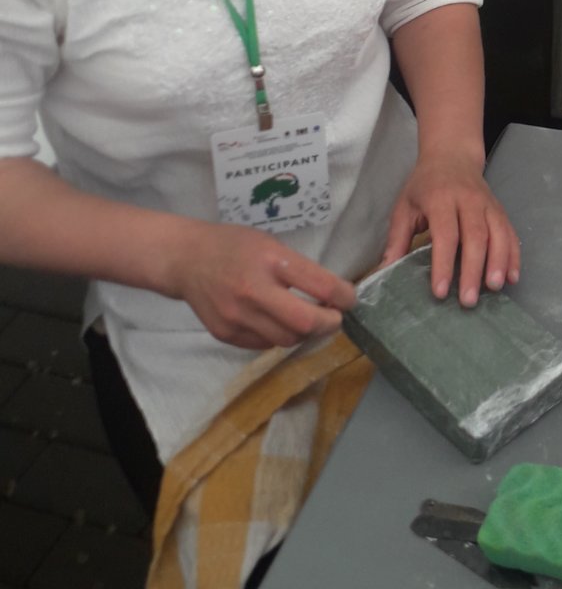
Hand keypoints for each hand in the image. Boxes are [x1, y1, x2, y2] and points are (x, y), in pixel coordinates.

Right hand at [169, 223, 357, 350]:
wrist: (185, 260)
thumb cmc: (233, 246)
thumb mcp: (270, 243)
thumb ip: (298, 268)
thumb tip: (332, 293)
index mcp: (270, 260)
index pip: (320, 286)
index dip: (344, 296)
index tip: (349, 298)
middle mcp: (253, 291)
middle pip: (305, 323)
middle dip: (329, 323)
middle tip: (334, 317)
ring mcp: (237, 316)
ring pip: (287, 339)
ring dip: (305, 332)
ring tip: (308, 320)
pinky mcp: (226, 334)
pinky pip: (265, 345)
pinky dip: (279, 336)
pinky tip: (278, 323)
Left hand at [381, 150, 520, 306]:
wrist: (452, 156)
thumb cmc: (424, 185)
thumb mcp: (404, 207)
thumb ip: (397, 239)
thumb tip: (385, 272)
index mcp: (440, 198)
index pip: (445, 234)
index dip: (443, 263)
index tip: (440, 291)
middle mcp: (468, 200)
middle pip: (476, 236)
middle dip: (473, 270)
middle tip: (468, 301)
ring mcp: (488, 204)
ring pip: (498, 234)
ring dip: (498, 263)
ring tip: (494, 289)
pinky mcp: (500, 210)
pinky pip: (511, 233)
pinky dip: (513, 256)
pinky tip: (512, 277)